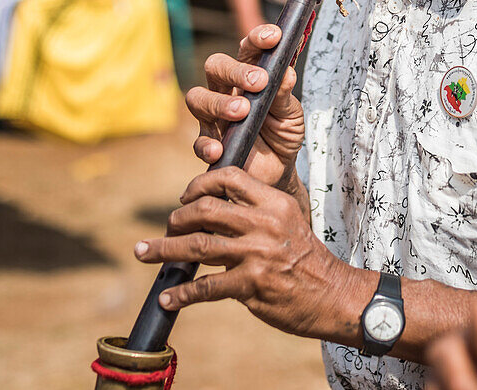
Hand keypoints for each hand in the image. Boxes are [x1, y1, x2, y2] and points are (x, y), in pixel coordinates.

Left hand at [134, 167, 346, 337]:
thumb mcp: (286, 220)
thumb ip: (253, 211)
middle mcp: (263, 224)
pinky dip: (181, 293)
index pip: (228, 178)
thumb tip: (209, 210)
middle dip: (176, 219)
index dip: (199, 185)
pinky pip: (206, 287)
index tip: (184, 198)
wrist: (334, 295)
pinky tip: (166, 298)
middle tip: (166, 228)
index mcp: (273, 202)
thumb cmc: (305, 257)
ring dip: (164, 250)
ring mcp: (256, 255)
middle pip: (204, 211)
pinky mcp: (251, 286)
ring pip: (198, 247)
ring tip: (142, 252)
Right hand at [185, 24, 304, 187]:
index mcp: (249, 76)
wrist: (279, 171)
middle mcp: (227, 91)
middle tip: (258, 81)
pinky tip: (219, 149)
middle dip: (235, 70)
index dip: (257, 39)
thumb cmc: (283, 133)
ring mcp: (214, 118)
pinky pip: (199, 141)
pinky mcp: (210, 145)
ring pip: (198, 98)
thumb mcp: (292, 115)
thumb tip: (287, 73)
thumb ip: (285, 96)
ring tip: (242, 111)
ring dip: (218, 102)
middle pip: (215, 67)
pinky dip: (206, 144)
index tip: (273, 37)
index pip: (247, 50)